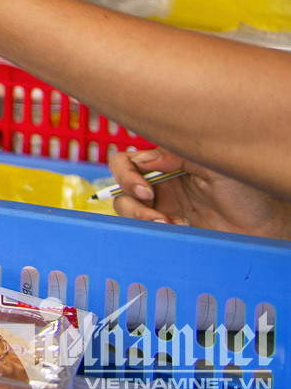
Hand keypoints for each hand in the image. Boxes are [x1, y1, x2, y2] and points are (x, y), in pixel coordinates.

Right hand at [107, 146, 290, 239]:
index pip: (129, 162)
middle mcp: (162, 184)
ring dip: (141, 217)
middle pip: (122, 186)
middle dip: (130, 198)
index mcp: (168, 163)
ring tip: (167, 224)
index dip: (127, 174)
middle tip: (153, 208)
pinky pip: (147, 230)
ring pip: (129, 209)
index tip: (146, 189)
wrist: (267, 227)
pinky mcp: (171, 229)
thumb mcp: (213, 166)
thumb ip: (177, 157)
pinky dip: (154, 232)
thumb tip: (143, 159)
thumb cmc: (247, 192)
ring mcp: (165, 208)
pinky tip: (177, 231)